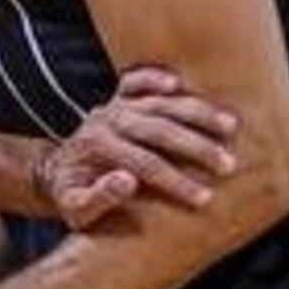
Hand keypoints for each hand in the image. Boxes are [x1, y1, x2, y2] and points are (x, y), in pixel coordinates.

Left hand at [36, 66, 238, 227]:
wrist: (56, 173)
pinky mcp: (117, 98)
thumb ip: (97, 199)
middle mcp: (105, 121)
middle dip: (197, 147)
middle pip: (158, 129)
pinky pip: (135, 80)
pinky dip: (154, 77)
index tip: (205, 198)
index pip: (145, 164)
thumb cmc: (72, 197)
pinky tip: (180, 84)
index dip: (176, 182)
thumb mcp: (75, 210)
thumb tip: (128, 181)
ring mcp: (113, 106)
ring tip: (231, 127)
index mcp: (96, 149)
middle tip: (229, 165)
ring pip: (159, 102)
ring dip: (196, 112)